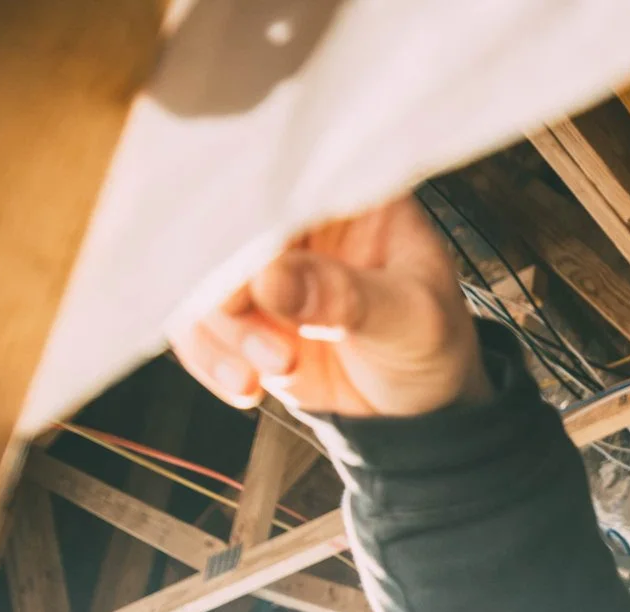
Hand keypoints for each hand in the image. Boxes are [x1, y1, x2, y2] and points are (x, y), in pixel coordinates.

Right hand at [170, 196, 487, 417]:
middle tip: (267, 342)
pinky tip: (247, 388)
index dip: (249, 220)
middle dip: (228, 290)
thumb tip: (271, 280)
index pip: (279, 181)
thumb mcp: (411, 319)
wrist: (421, 412)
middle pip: (221, 228)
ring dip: (222, 333)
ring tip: (277, 369)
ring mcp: (262, 267)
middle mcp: (294, 222)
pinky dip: (211, 359)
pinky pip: (196, 327)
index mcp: (345, 193)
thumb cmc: (432, 344)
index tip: (251, 273)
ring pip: (199, 280)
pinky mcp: (241, 314)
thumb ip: (345, 297)